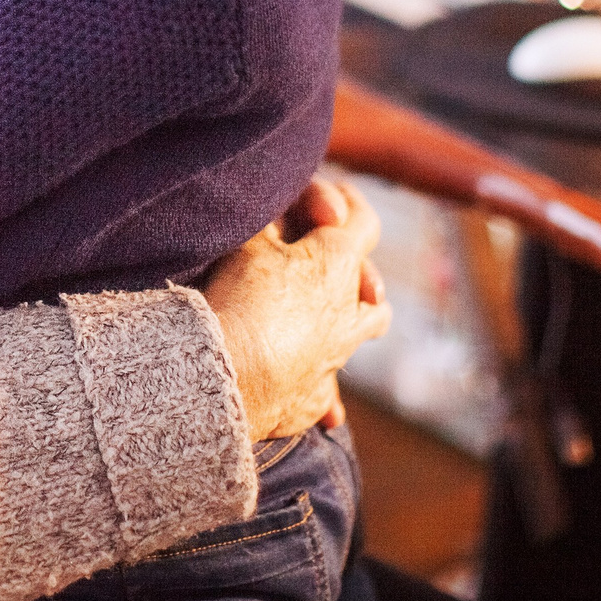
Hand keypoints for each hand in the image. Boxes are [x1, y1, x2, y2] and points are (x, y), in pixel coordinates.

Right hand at [201, 176, 392, 442]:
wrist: (229, 376)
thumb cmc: (240, 298)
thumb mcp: (249, 241)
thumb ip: (271, 221)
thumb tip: (279, 213)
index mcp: (339, 261)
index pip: (363, 221)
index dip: (347, 204)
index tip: (331, 204)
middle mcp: (351, 310)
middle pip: (371, 286)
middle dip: (354, 271)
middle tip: (322, 264)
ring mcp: (338, 356)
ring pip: (366, 330)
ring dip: (353, 319)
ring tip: (329, 315)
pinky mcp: (316, 396)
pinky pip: (329, 386)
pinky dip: (320, 379)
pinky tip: (311, 391)